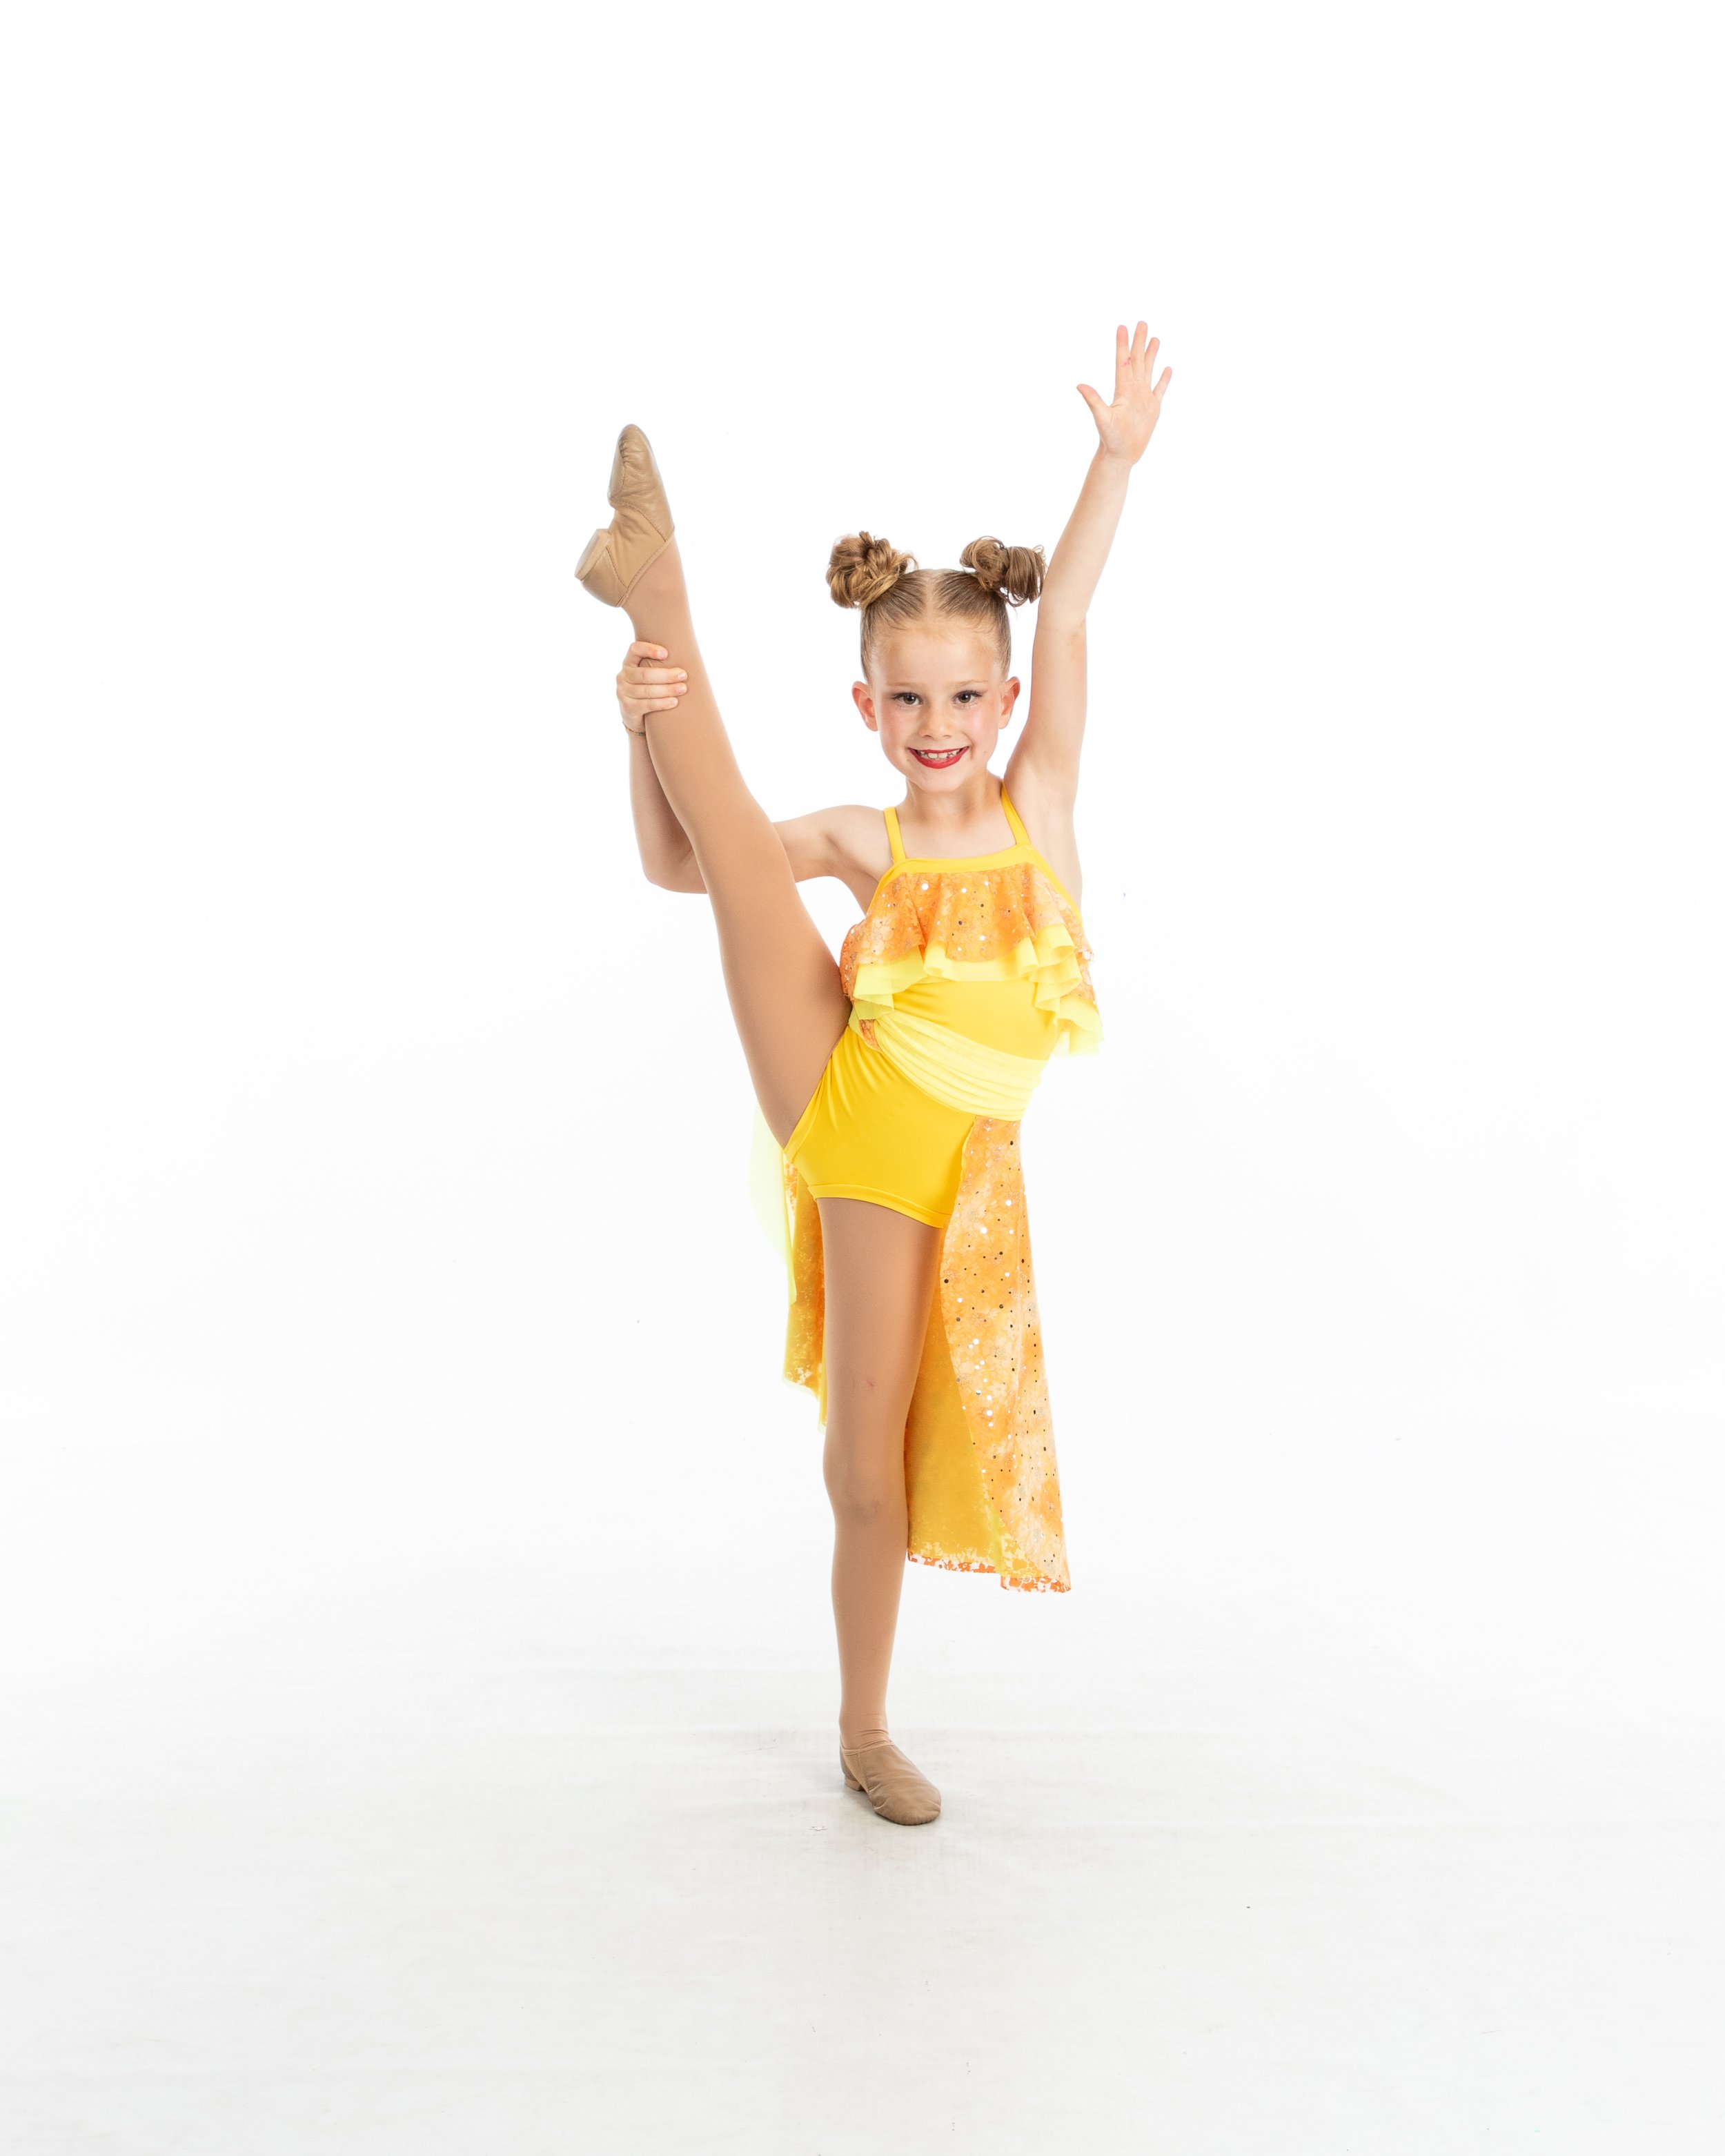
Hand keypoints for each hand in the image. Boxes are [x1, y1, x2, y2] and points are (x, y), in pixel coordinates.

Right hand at [616, 639, 687, 727]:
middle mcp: (623, 676)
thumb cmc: (649, 689)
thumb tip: (688, 658)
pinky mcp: (628, 708)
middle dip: (666, 675)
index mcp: (629, 663)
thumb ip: (659, 665)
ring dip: (667, 689)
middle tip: (683, 675)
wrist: (635, 716)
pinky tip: (674, 702)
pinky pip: (647, 704)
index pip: (635, 650)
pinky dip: (662, 703)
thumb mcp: (649, 676)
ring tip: (682, 689)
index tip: (666, 654)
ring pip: (647, 690)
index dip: (649, 650)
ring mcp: (623, 692)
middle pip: (645, 674)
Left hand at [1077, 323, 1171, 464]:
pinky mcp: (1153, 408)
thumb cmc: (1110, 439)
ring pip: (1149, 370)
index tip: (1122, 327)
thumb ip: (1093, 401)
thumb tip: (1079, 385)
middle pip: (1137, 360)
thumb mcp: (1102, 418)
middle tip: (1142, 323)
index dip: (1122, 344)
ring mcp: (1143, 398)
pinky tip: (1167, 369)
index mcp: (1123, 389)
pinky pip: (1160, 390)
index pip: (1123, 361)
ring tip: (1155, 338)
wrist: (1121, 455)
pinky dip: (1164, 379)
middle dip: (1139, 342)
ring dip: (1151, 354)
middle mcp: (1133, 390)